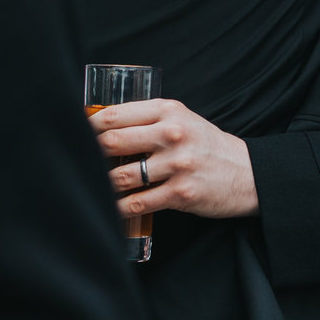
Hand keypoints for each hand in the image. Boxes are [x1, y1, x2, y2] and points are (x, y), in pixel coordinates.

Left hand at [90, 99, 259, 219]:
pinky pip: (137, 202)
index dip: (87, 124)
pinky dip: (118, 208)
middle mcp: (172, 134)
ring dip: (101, 183)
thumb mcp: (183, 120)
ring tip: (89, 185)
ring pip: (121, 175)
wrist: (248, 174)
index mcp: (169, 111)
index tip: (71, 131)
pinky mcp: (180, 193)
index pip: (115, 114)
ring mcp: (176, 164)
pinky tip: (108, 208)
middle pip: (113, 141)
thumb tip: (102, 127)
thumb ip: (149, 120)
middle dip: (89, 153)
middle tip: (74, 160)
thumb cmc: (207, 146)